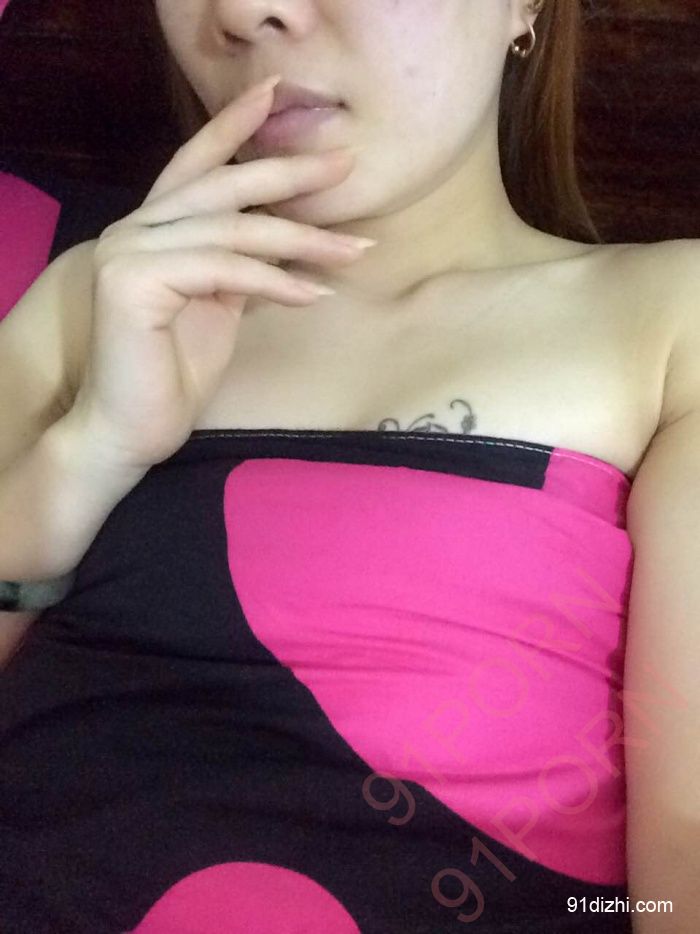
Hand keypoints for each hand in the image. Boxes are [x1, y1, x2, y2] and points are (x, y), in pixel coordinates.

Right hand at [68, 75, 372, 470]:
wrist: (129, 430)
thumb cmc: (173, 374)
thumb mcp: (219, 307)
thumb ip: (240, 267)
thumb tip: (290, 245)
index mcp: (153, 228)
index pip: (196, 165)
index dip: (233, 127)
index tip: (275, 94)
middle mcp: (135, 228)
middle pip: (222, 187)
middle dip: (288, 172)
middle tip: (344, 163)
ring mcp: (129, 250)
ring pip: (232, 232)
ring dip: (302, 241)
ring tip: (355, 251)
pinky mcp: (133, 281)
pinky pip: (224, 271)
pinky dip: (275, 282)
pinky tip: (315, 293)